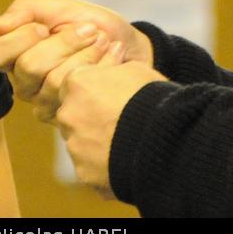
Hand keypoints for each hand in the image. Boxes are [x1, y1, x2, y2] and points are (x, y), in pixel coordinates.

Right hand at [0, 0, 153, 115]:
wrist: (129, 45)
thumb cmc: (92, 24)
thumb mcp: (61, 8)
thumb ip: (26, 11)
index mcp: (13, 53)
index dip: (21, 37)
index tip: (47, 27)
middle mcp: (22, 81)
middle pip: (28, 67)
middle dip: (65, 43)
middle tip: (89, 30)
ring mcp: (43, 101)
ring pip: (54, 82)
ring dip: (86, 54)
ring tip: (103, 41)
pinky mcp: (66, 116)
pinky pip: (76, 95)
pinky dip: (99, 68)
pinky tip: (111, 57)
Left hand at [55, 55, 165, 196]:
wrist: (164, 137)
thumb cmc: (151, 97)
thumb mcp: (134, 69)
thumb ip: (112, 68)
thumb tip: (113, 61)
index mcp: (77, 83)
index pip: (72, 86)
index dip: (91, 92)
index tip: (108, 98)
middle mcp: (68, 114)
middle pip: (72, 115)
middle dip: (88, 118)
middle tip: (116, 122)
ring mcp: (74, 145)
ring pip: (79, 143)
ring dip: (94, 143)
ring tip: (124, 144)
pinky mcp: (83, 172)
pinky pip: (90, 167)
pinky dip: (102, 166)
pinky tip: (124, 162)